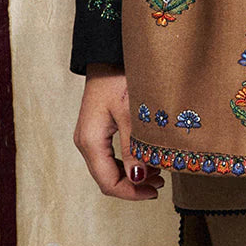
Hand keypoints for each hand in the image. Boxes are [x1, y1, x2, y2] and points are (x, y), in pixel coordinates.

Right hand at [73, 64, 163, 199]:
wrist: (108, 52)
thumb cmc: (118, 77)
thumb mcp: (130, 112)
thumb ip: (133, 147)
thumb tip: (138, 178)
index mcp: (90, 141)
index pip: (107, 182)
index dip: (131, 193)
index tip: (155, 192)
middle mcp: (85, 142)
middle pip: (107, 178)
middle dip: (133, 185)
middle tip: (160, 183)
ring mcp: (89, 136)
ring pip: (108, 168)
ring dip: (131, 174)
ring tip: (157, 171)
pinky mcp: (96, 129)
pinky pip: (109, 155)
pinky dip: (127, 162)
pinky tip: (145, 158)